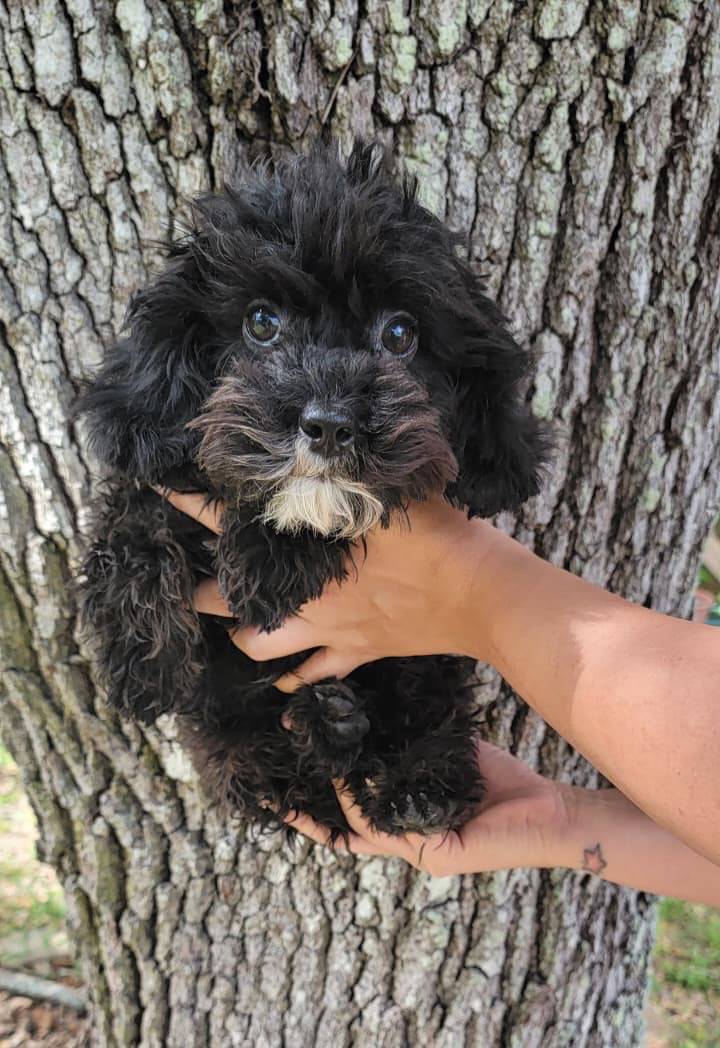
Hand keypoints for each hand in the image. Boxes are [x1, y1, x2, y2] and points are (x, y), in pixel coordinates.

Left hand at [158, 488, 495, 689]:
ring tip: (235, 625)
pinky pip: (313, 679)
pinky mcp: (355, 653)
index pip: (226, 518)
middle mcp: (301, 593)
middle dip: (199, 588)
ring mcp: (326, 629)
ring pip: (257, 646)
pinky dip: (295, 686)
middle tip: (190, 578)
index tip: (158, 489)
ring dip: (240, 637)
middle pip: (222, 598)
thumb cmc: (438, 533)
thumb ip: (350, 467)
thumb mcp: (387, 486)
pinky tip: (281, 698)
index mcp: (303, 546)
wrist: (480, 593)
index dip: (186, 502)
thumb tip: (326, 440)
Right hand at [283, 740, 572, 875]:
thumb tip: (379, 708)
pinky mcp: (438, 854)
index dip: (316, 804)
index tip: (285, 779)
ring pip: (359, 833)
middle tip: (267, 797)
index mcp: (409, 821)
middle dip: (304, 818)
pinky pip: (389, 829)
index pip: (351, 817)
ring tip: (299, 775)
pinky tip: (349, 778)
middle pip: (343, 835)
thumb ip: (413, 746)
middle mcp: (408, 842)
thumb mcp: (448, 756)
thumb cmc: (503, 783)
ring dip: (327, 806)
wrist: (554, 812)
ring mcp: (421, 852)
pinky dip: (363, 805)